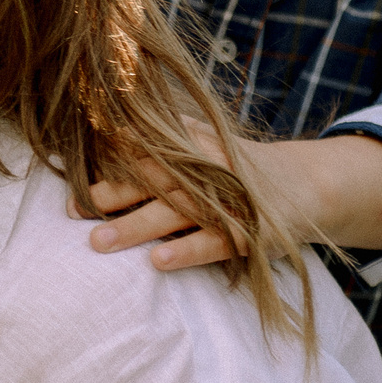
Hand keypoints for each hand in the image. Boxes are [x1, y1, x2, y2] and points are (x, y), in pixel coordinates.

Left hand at [84, 116, 249, 269]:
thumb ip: (168, 131)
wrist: (308, 186)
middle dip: (113, 194)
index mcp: (198, 146)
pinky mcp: (250, 234)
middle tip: (72, 209)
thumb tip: (111, 121)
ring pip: (177, 214)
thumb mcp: (209, 139)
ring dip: (136, 227)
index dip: (113, 157)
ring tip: (98, 241)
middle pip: (156, 180)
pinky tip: (157, 261)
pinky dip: (186, 252)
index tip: (73, 166)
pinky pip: (214, 244)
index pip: (150, 148)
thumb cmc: (239, 166)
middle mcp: (212, 171)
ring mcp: (231, 203)